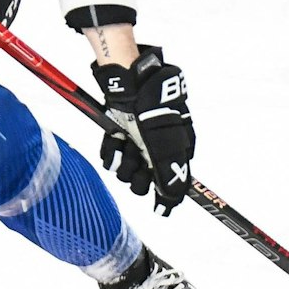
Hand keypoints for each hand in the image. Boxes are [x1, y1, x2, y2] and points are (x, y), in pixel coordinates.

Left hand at [92, 46, 194, 212]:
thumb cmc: (154, 113)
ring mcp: (137, 143)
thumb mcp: (167, 148)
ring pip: (125, 172)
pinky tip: (115, 137)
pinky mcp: (119, 136)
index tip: (157, 205)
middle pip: (143, 183)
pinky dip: (110, 150)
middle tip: (137, 159)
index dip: (162, 194)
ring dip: (123, 159)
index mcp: (177, 152)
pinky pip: (110, 157)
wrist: (130, 83)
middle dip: (137, 174)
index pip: (173, 185)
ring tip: (125, 141)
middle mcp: (157, 151)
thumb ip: (170, 178)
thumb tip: (170, 205)